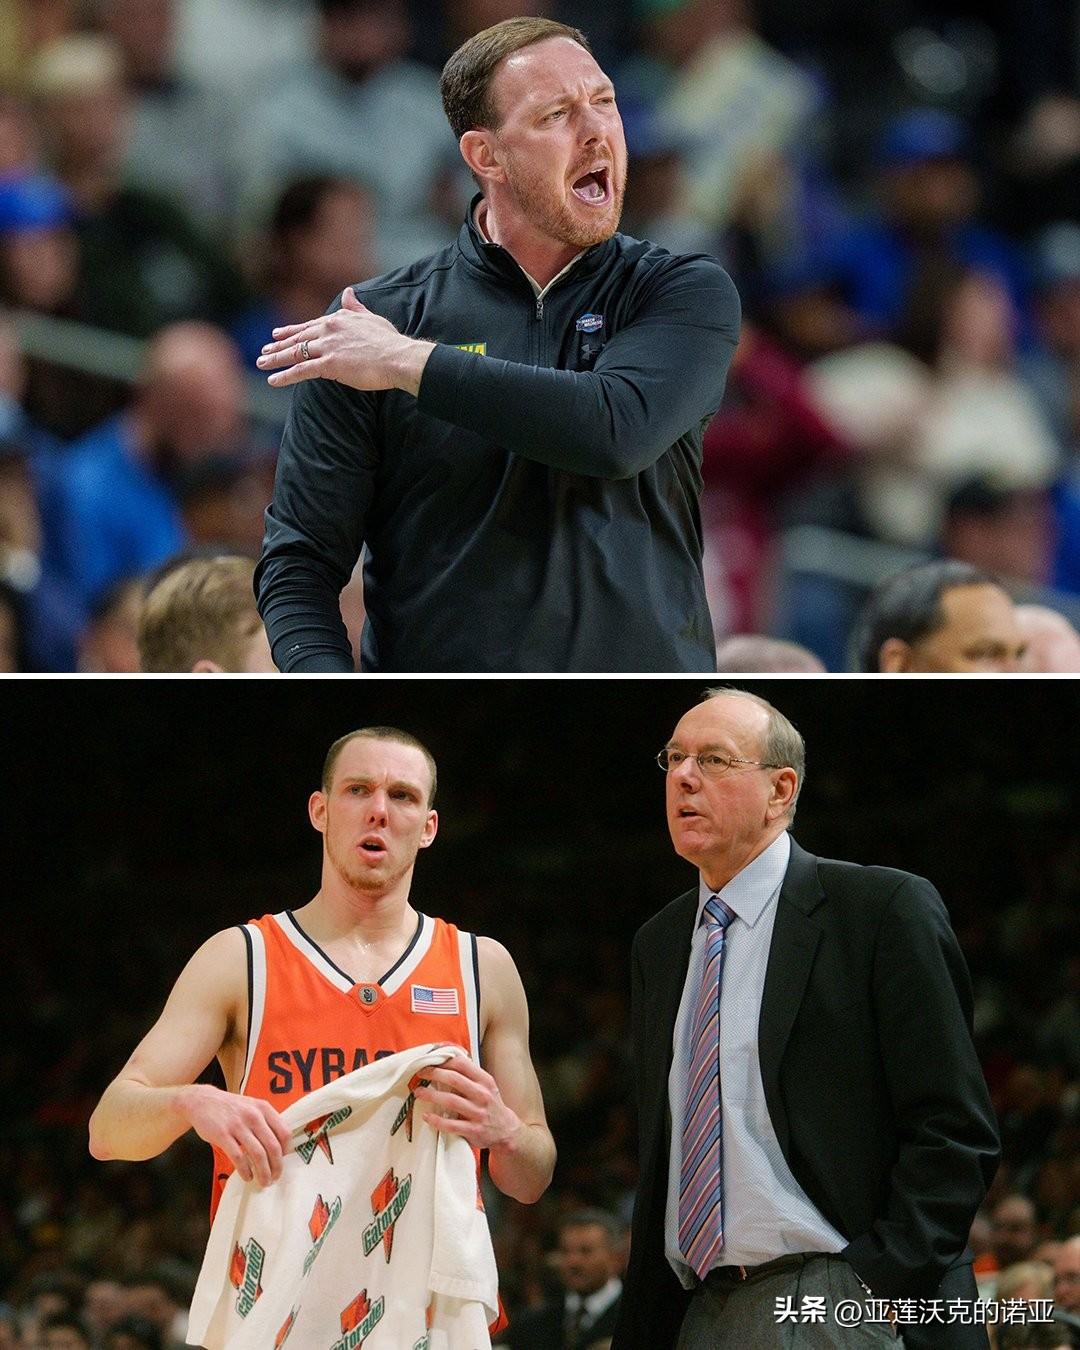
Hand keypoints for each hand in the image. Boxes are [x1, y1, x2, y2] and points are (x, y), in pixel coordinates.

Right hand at [178, 1084, 290, 1185]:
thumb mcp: (252, 1106)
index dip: (286, 1150)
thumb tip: (279, 1146)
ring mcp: (238, 1125)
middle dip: (276, 1166)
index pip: (284, 1132)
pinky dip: (245, 1170)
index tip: (283, 1161)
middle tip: (275, 1177)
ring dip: (263, 1172)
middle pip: (272, 1146)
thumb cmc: (230, 1107)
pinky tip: (247, 1176)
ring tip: (263, 1181)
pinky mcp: (223, 1135)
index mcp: (264, 1108)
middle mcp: (253, 1116)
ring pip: (257, 1154)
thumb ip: (265, 1122)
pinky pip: (238, 1157)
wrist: (202, 1100)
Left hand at [256, 287, 433, 393]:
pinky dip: (285, 376)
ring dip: (275, 358)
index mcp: (338, 319)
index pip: (310, 326)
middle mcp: (329, 329)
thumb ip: (355, 307)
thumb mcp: (371, 318)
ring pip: (295, 352)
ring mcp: (328, 346)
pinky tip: (272, 381)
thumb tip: (348, 292)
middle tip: (264, 350)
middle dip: (278, 345)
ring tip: (261, 363)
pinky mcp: (329, 364)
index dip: (292, 331)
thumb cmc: (390, 341)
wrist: (398, 356)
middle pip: (298, 338)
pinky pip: (301, 370)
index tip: (278, 334)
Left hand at [413, 1055, 521, 1151]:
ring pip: (451, 1101)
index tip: (431, 1061)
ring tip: (418, 1092)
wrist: (506, 1130)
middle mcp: (482, 1095)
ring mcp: (478, 1113)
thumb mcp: (486, 1086)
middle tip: (420, 1074)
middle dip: (434, 1074)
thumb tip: (445, 1062)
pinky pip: (451, 1125)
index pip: (463, 1064)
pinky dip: (437, 1120)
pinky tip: (426, 1116)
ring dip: (431, 1096)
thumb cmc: (490, 1104)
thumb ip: (469, 1076)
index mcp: (484, 1081)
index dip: (444, 1061)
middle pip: (454, 1080)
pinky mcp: (473, 1130)